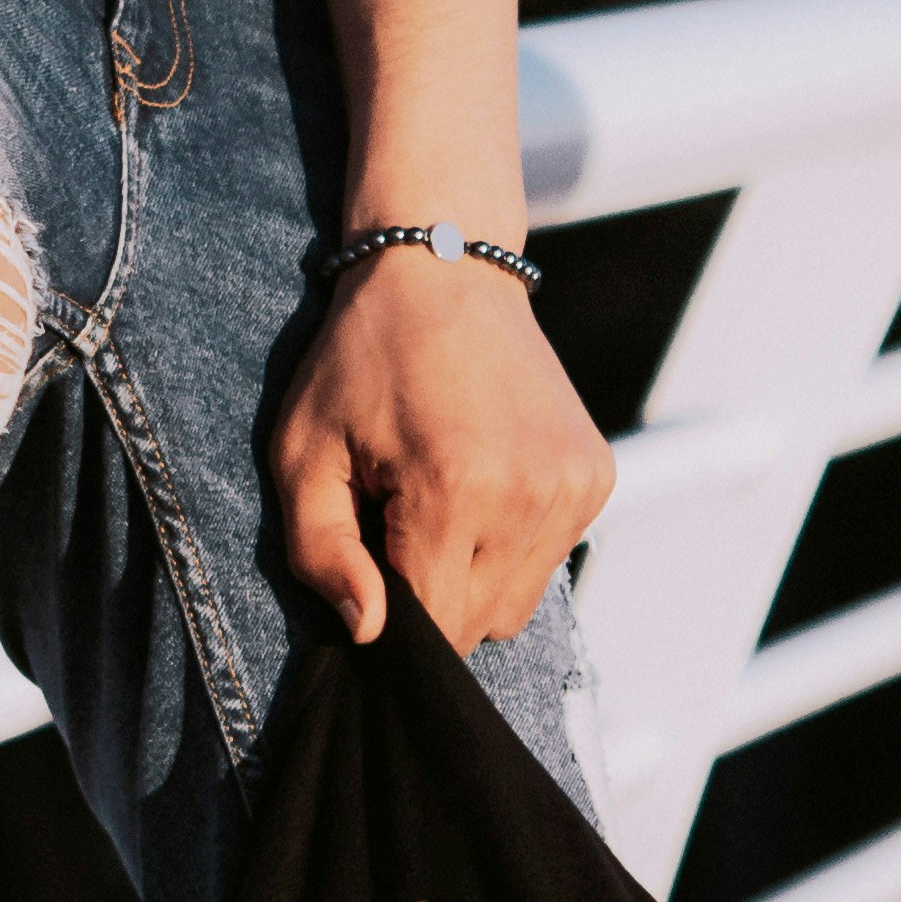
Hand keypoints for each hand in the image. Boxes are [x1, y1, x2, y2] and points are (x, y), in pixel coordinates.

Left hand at [266, 249, 612, 655]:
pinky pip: (549, 561)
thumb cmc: (361, 361)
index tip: (366, 571)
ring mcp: (572, 487)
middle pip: (476, 625)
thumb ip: (322, 551)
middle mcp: (528, 495)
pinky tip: (482, 484)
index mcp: (453, 489)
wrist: (446, 270)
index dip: (389, 618)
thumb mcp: (304, 448)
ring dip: (472, 578)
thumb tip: (369, 631)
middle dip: (429, 598)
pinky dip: (510, 545)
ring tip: (439, 505)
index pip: (431, 627)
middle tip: (397, 525)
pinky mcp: (596, 477)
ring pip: (516, 605)